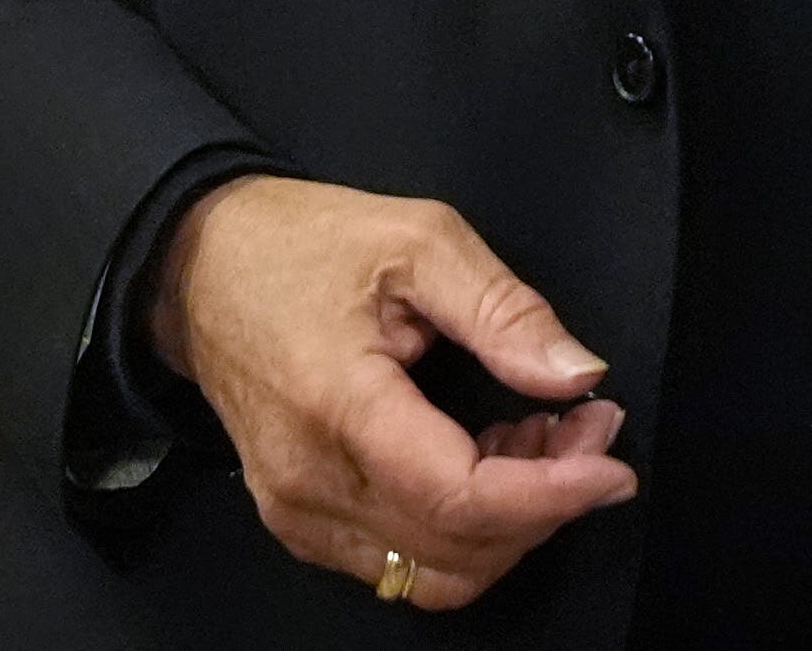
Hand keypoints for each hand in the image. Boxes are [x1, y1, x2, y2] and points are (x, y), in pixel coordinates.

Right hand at [151, 174, 637, 609]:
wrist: (199, 269)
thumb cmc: (300, 245)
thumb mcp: (420, 239)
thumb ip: (504, 309)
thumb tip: (576, 372)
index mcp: (339, 406)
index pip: (460, 497)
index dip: (552, 494)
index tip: (612, 465)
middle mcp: (310, 482)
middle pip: (457, 548)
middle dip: (547, 501)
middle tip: (587, 427)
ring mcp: (298, 513)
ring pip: (432, 572)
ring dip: (508, 523)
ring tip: (540, 438)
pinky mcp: (299, 522)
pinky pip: (399, 560)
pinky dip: (463, 528)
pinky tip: (488, 458)